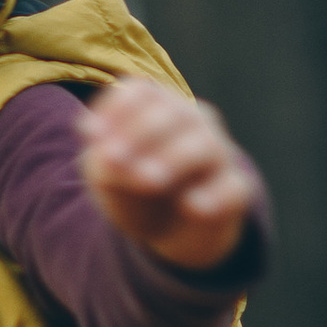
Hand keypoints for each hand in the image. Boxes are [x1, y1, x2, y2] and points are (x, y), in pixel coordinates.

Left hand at [76, 80, 258, 269]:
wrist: (167, 233)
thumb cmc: (132, 190)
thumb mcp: (108, 178)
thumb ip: (104, 162)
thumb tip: (103, 148)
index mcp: (158, 108)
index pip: (140, 93)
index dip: (116, 109)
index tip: (90, 134)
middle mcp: (194, 121)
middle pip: (173, 114)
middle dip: (141, 134)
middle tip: (113, 160)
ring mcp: (219, 153)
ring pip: (205, 145)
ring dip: (173, 159)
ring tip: (146, 180)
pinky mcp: (236, 189)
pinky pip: (232, 188)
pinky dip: (213, 195)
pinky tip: (191, 205)